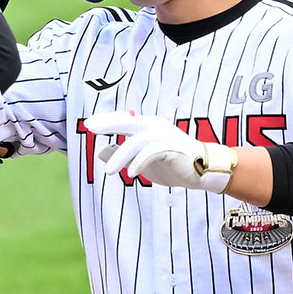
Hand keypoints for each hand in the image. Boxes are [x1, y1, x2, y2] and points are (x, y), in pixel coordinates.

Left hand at [84, 112, 235, 192]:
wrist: (203, 170)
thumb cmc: (172, 164)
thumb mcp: (140, 161)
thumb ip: (123, 154)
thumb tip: (101, 150)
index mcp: (147, 126)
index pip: (123, 119)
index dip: (106, 120)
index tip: (89, 123)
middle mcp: (155, 126)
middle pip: (127, 121)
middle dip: (108, 124)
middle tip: (90, 128)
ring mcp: (164, 136)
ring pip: (136, 141)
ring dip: (120, 156)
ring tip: (108, 171)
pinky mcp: (172, 148)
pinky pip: (151, 153)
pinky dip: (139, 163)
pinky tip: (130, 174)